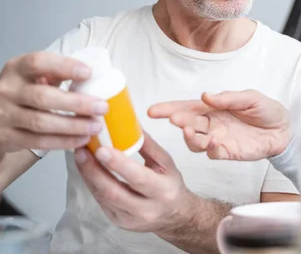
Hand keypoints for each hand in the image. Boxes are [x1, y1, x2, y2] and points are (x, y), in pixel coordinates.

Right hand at [0, 52, 108, 152]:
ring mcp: (5, 115)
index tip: (88, 73)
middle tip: (102, 107)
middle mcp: (7, 90)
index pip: (38, 62)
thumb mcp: (35, 75)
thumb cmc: (24, 90)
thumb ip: (57, 72)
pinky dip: (63, 141)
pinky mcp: (8, 137)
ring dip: (74, 126)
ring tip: (96, 126)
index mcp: (17, 69)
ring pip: (42, 122)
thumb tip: (93, 74)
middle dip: (77, 104)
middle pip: (43, 97)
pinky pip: (39, 141)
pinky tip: (82, 139)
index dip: (64, 66)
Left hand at [74, 132, 194, 232]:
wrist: (174, 215)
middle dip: (94, 170)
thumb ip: (148, 145)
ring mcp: (130, 219)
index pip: (138, 178)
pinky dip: (92, 183)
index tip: (101, 149)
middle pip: (114, 192)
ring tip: (80, 156)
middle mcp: (147, 209)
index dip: (118, 164)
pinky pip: (101, 201)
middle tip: (82, 151)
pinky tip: (86, 169)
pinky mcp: (117, 221)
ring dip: (89, 176)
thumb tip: (130, 124)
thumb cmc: (169, 184)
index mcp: (163, 191)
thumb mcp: (166, 163)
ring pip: (103, 198)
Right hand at [148, 90, 290, 160]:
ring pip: (196, 142)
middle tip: (174, 118)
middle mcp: (211, 124)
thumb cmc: (266, 110)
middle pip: (188, 124)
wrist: (286, 129)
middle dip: (179, 121)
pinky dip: (210, 149)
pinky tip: (213, 142)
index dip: (170, 109)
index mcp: (213, 108)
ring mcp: (218, 139)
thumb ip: (228, 98)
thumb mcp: (250, 98)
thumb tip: (205, 95)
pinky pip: (214, 153)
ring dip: (191, 138)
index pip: (187, 107)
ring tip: (190, 131)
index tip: (153, 110)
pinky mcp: (229, 152)